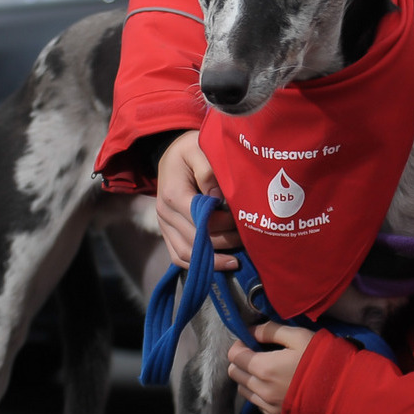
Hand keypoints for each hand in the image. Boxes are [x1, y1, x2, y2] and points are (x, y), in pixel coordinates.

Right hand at [155, 130, 240, 268]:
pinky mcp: (168, 232)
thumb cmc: (191, 150)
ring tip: (238, 259)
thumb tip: (217, 197)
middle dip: (225, 243)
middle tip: (249, 240)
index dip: (225, 224)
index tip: (245, 221)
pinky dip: (199, 265)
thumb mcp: (198, 148)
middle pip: (197, 240)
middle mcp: (165, 213)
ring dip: (213, 260)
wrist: (172, 154)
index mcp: (174, 194)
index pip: (201, 220)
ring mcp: (165, 225)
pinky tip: (221, 265)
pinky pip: (179, 257)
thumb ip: (208, 170)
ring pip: (187, 254)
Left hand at [227, 322, 315, 413]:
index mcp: (263, 367)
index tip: (250, 340)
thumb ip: (272, 331)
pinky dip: (259, 393)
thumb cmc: (321, 360)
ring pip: (244, 390)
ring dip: (248, 378)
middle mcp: (260, 389)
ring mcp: (268, 406)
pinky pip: (257, 404)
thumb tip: (252, 331)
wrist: (341, 394)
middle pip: (235, 374)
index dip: (239, 344)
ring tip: (266, 370)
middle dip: (240, 361)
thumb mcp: (299, 336)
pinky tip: (275, 387)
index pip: (234, 356)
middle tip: (257, 353)